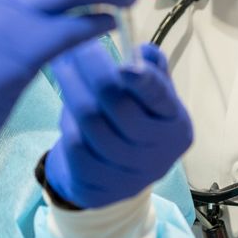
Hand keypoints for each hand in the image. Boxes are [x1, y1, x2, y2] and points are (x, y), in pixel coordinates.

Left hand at [45, 41, 192, 208]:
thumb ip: (151, 71)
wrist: (116, 174)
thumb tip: (142, 52)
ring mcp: (129, 177)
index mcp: (176, 126)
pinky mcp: (101, 190)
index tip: (124, 64)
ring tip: (62, 66)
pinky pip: (76, 149)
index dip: (143, 82)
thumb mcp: (151, 98)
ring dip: (72, 89)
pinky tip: (65, 104)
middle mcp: (158, 154)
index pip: (160, 99)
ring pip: (93, 125)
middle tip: (74, 47)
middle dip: (93, 70)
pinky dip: (68, 122)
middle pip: (120, 108)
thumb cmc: (136, 123)